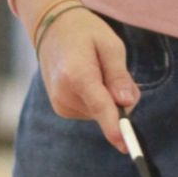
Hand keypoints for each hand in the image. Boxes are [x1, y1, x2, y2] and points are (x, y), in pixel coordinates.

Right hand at [37, 6, 138, 149]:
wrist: (51, 29)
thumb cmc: (85, 33)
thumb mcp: (111, 45)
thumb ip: (119, 76)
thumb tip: (126, 103)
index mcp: (76, 75)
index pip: (101, 107)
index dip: (115, 127)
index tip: (126, 147)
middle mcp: (64, 94)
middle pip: (107, 111)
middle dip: (120, 98)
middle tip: (113, 69)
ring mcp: (61, 104)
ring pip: (102, 113)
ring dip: (109, 97)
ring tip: (96, 69)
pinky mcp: (62, 109)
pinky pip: (93, 112)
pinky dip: (99, 99)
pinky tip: (89, 78)